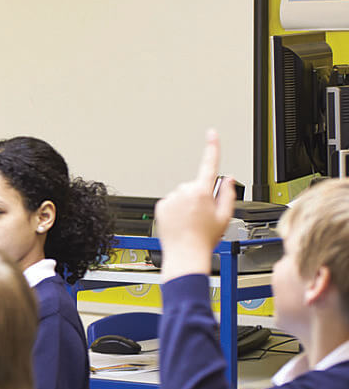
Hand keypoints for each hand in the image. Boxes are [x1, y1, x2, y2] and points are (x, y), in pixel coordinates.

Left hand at [154, 129, 235, 280]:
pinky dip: (176, 209)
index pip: (209, 164)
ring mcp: (171, 198)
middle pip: (196, 186)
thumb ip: (227, 194)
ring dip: (187, 204)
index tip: (212, 133)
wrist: (184, 254)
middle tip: (203, 216)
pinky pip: (171, 202)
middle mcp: (184, 192)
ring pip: (182, 195)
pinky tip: (180, 222)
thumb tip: (227, 179)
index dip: (212, 147)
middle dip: (200, 196)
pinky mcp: (160, 205)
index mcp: (202, 192)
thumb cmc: (204, 239)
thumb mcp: (225, 217)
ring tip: (191, 222)